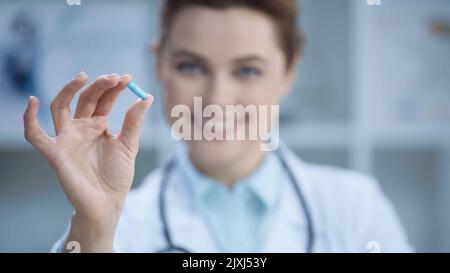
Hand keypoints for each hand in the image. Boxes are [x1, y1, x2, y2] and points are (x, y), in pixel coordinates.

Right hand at [23, 72, 153, 221]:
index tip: (127, 77)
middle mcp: (81, 128)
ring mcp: (67, 138)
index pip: (103, 100)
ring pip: (60, 106)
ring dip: (69, 89)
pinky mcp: (55, 152)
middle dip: (99, 86)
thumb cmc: (117, 176)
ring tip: (83, 76)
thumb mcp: (128, 145)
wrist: (108, 203)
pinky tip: (33, 101)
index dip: (114, 88)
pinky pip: (36, 135)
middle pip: (85, 99)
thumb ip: (134, 122)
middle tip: (114, 77)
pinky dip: (29, 118)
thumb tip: (146, 97)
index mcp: (98, 125)